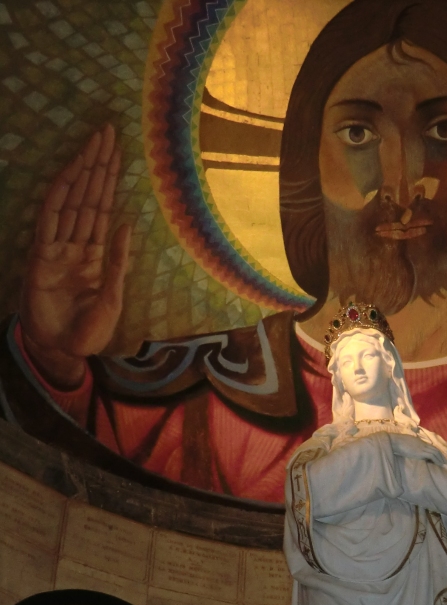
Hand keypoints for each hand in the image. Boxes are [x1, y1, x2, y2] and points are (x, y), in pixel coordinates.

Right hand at [20, 124, 130, 388]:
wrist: (62, 350)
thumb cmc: (87, 331)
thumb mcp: (112, 297)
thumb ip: (117, 261)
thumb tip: (125, 224)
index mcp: (94, 255)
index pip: (102, 208)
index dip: (109, 181)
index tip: (117, 151)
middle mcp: (75, 245)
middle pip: (88, 196)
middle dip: (98, 164)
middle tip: (108, 131)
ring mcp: (57, 248)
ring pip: (71, 201)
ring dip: (82, 172)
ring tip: (94, 143)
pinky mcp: (41, 255)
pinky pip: (49, 219)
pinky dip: (59, 197)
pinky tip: (69, 175)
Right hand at [389, 434, 444, 464]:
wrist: (394, 441)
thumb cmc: (397, 443)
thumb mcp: (406, 444)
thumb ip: (410, 447)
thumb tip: (410, 451)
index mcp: (419, 442)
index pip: (431, 447)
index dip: (436, 453)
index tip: (440, 458)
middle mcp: (423, 444)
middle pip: (435, 450)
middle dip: (441, 456)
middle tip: (446, 463)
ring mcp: (422, 447)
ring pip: (436, 452)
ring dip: (441, 459)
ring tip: (445, 465)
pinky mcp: (421, 452)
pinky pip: (432, 456)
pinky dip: (437, 460)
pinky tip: (439, 465)